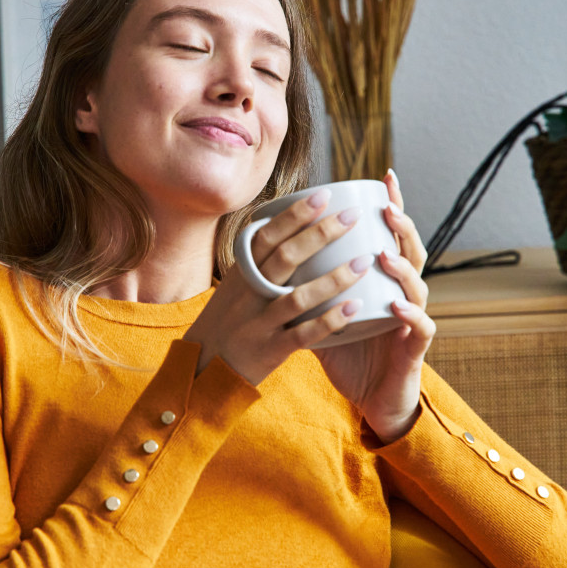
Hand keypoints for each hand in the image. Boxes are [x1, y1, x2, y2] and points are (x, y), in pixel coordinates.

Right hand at [183, 189, 372, 385]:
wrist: (201, 372)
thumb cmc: (226, 323)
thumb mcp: (234, 288)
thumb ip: (259, 264)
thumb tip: (291, 227)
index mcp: (241, 274)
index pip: (267, 236)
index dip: (295, 215)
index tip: (325, 195)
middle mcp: (248, 295)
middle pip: (285, 258)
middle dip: (321, 233)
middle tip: (353, 215)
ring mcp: (259, 324)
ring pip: (298, 296)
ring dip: (334, 277)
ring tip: (365, 260)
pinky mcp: (270, 351)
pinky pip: (304, 334)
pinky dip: (331, 320)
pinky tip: (356, 307)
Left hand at [314, 169, 434, 442]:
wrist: (371, 401)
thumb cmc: (349, 354)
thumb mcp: (322, 315)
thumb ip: (305, 288)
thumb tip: (268, 262)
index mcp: (384, 282)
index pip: (391, 237)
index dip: (394, 206)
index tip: (384, 178)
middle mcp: (404, 294)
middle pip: (411, 252)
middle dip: (402, 227)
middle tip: (386, 208)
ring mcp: (412, 321)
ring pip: (417, 286)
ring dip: (402, 268)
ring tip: (384, 254)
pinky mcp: (414, 350)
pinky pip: (418, 328)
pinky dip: (408, 315)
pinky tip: (396, 305)